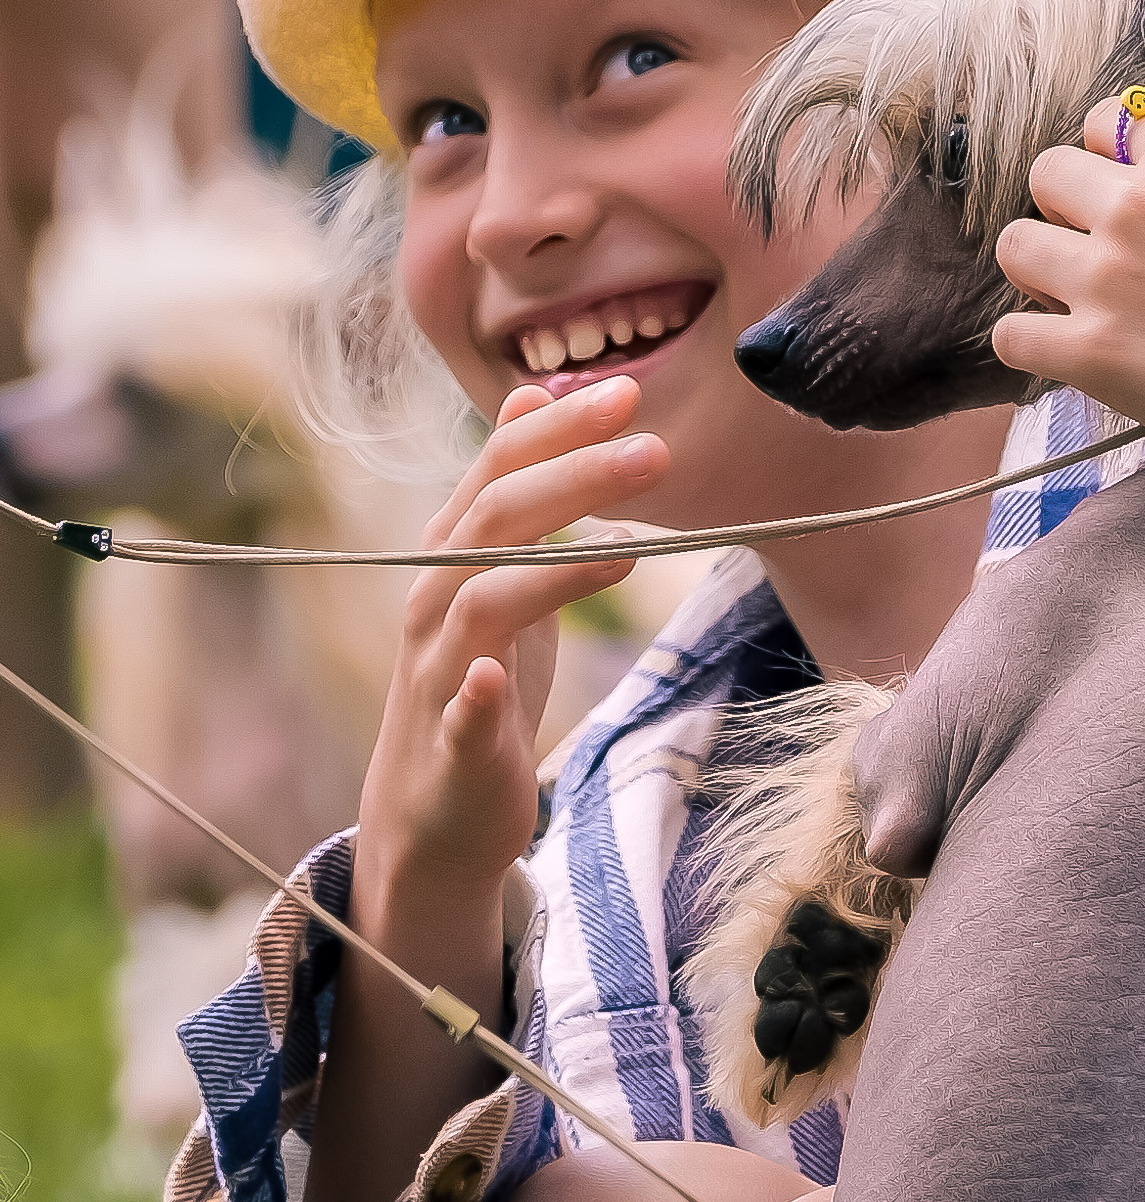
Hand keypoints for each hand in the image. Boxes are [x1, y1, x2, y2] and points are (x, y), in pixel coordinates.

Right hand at [355, 375, 668, 920]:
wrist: (433, 809)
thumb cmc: (478, 679)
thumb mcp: (497, 573)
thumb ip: (514, 492)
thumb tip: (531, 396)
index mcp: (452, 555)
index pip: (499, 469)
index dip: (558, 429)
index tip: (628, 392)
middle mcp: (435, 601)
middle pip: (495, 520)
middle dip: (574, 477)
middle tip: (654, 450)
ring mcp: (441, 674)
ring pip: (480, 604)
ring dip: (553, 573)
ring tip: (630, 549)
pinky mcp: (454, 747)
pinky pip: (457, 716)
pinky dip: (472, 696)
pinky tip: (493, 678)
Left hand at [991, 92, 1144, 484]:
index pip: (1106, 121)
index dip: (1112, 155)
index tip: (1130, 188)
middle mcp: (1136, 206)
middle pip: (1046, 174)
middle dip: (1065, 208)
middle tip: (1098, 248)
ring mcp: (1107, 279)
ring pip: (1015, 247)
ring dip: (1037, 270)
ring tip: (1071, 298)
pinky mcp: (1091, 352)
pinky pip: (1010, 335)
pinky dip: (1027, 345)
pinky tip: (1063, 352)